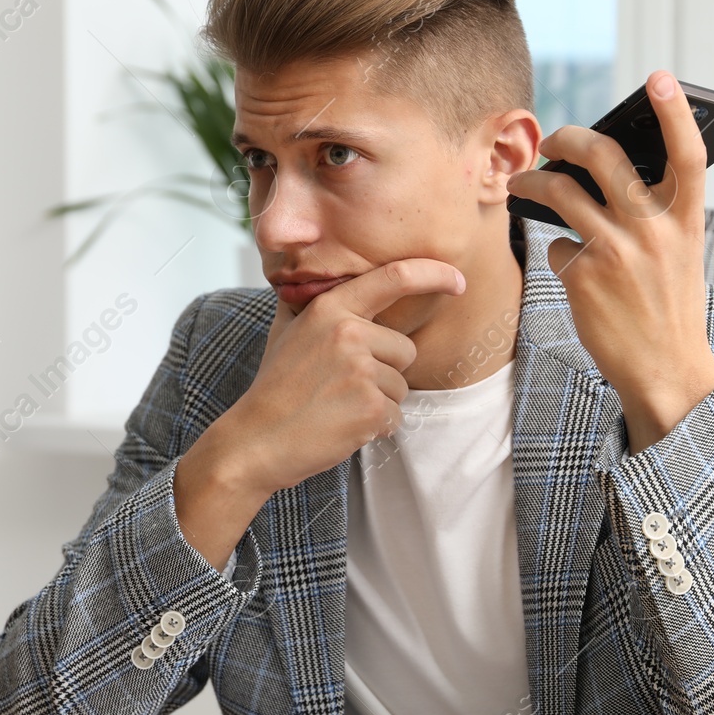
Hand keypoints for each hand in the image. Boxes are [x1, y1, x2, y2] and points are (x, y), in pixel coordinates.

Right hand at [223, 258, 466, 495]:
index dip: (433, 274)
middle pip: (405, 349)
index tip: (457, 280)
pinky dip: (374, 426)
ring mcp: (360, 371)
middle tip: (342, 386)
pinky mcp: (370, 407)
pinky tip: (342, 426)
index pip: (394, 279)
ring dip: (378, 401)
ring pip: (401, 386)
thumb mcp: (286, 331)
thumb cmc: (274, 387)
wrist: (256, 440)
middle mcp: (348, 333)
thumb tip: (317, 277)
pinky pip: (395, 415)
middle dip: (385, 371)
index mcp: (330, 309)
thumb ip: (311, 303)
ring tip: (337, 406)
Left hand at [505, 70, 713, 450]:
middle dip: (567, 139)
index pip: (687, 154)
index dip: (674, 111)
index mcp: (686, 220)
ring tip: (521, 186)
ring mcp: (616, 251)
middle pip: (602, 156)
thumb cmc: (670, 304)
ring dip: (532, 184)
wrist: (665, 370)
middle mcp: (653, 230)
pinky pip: (557, 244)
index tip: (660, 77)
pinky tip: (572, 269)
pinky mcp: (583, 276)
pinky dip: (559, 250)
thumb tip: (601, 173)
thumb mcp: (680, 254)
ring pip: (560, 192)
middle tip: (552, 142)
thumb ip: (654, 213)